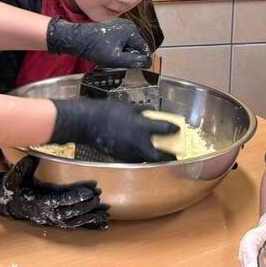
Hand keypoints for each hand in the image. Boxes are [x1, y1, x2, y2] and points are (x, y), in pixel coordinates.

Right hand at [0, 155, 108, 229]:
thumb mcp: (14, 177)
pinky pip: (76, 226)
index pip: (61, 200)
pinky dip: (90, 226)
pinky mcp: (59, 223)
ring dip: (91, 218)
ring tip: (106, 214)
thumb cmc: (15, 188)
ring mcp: (54, 220)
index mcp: (40, 202)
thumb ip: (23, 168)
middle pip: (71, 212)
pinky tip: (104, 224)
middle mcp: (48, 214)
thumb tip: (31, 157)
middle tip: (99, 196)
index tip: (90, 191)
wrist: (10, 205)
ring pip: (75, 222)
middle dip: (86, 206)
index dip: (76, 196)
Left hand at [47, 17, 150, 68]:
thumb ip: (134, 61)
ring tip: (110, 54)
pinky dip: (117, 48)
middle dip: (128, 55)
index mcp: (131, 30)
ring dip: (122, 52)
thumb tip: (148, 62)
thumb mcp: (117, 59)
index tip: (126, 63)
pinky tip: (107, 50)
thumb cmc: (95, 48)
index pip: (144, 49)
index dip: (137, 59)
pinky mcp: (114, 28)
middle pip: (136, 47)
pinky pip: (121, 42)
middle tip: (115, 58)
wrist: (78, 40)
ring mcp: (120, 26)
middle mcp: (128, 25)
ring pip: (128, 45)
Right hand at [51, 97, 177, 162]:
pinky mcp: (120, 156)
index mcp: (140, 127)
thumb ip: (143, 112)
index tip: (177, 128)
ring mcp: (128, 151)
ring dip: (154, 158)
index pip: (163, 129)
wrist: (88, 123)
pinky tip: (141, 151)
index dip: (172, 128)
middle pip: (158, 155)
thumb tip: (152, 114)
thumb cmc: (108, 111)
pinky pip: (135, 158)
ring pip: (146, 159)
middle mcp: (137, 142)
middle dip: (168, 156)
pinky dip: (141, 156)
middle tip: (174, 155)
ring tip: (160, 154)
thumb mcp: (129, 107)